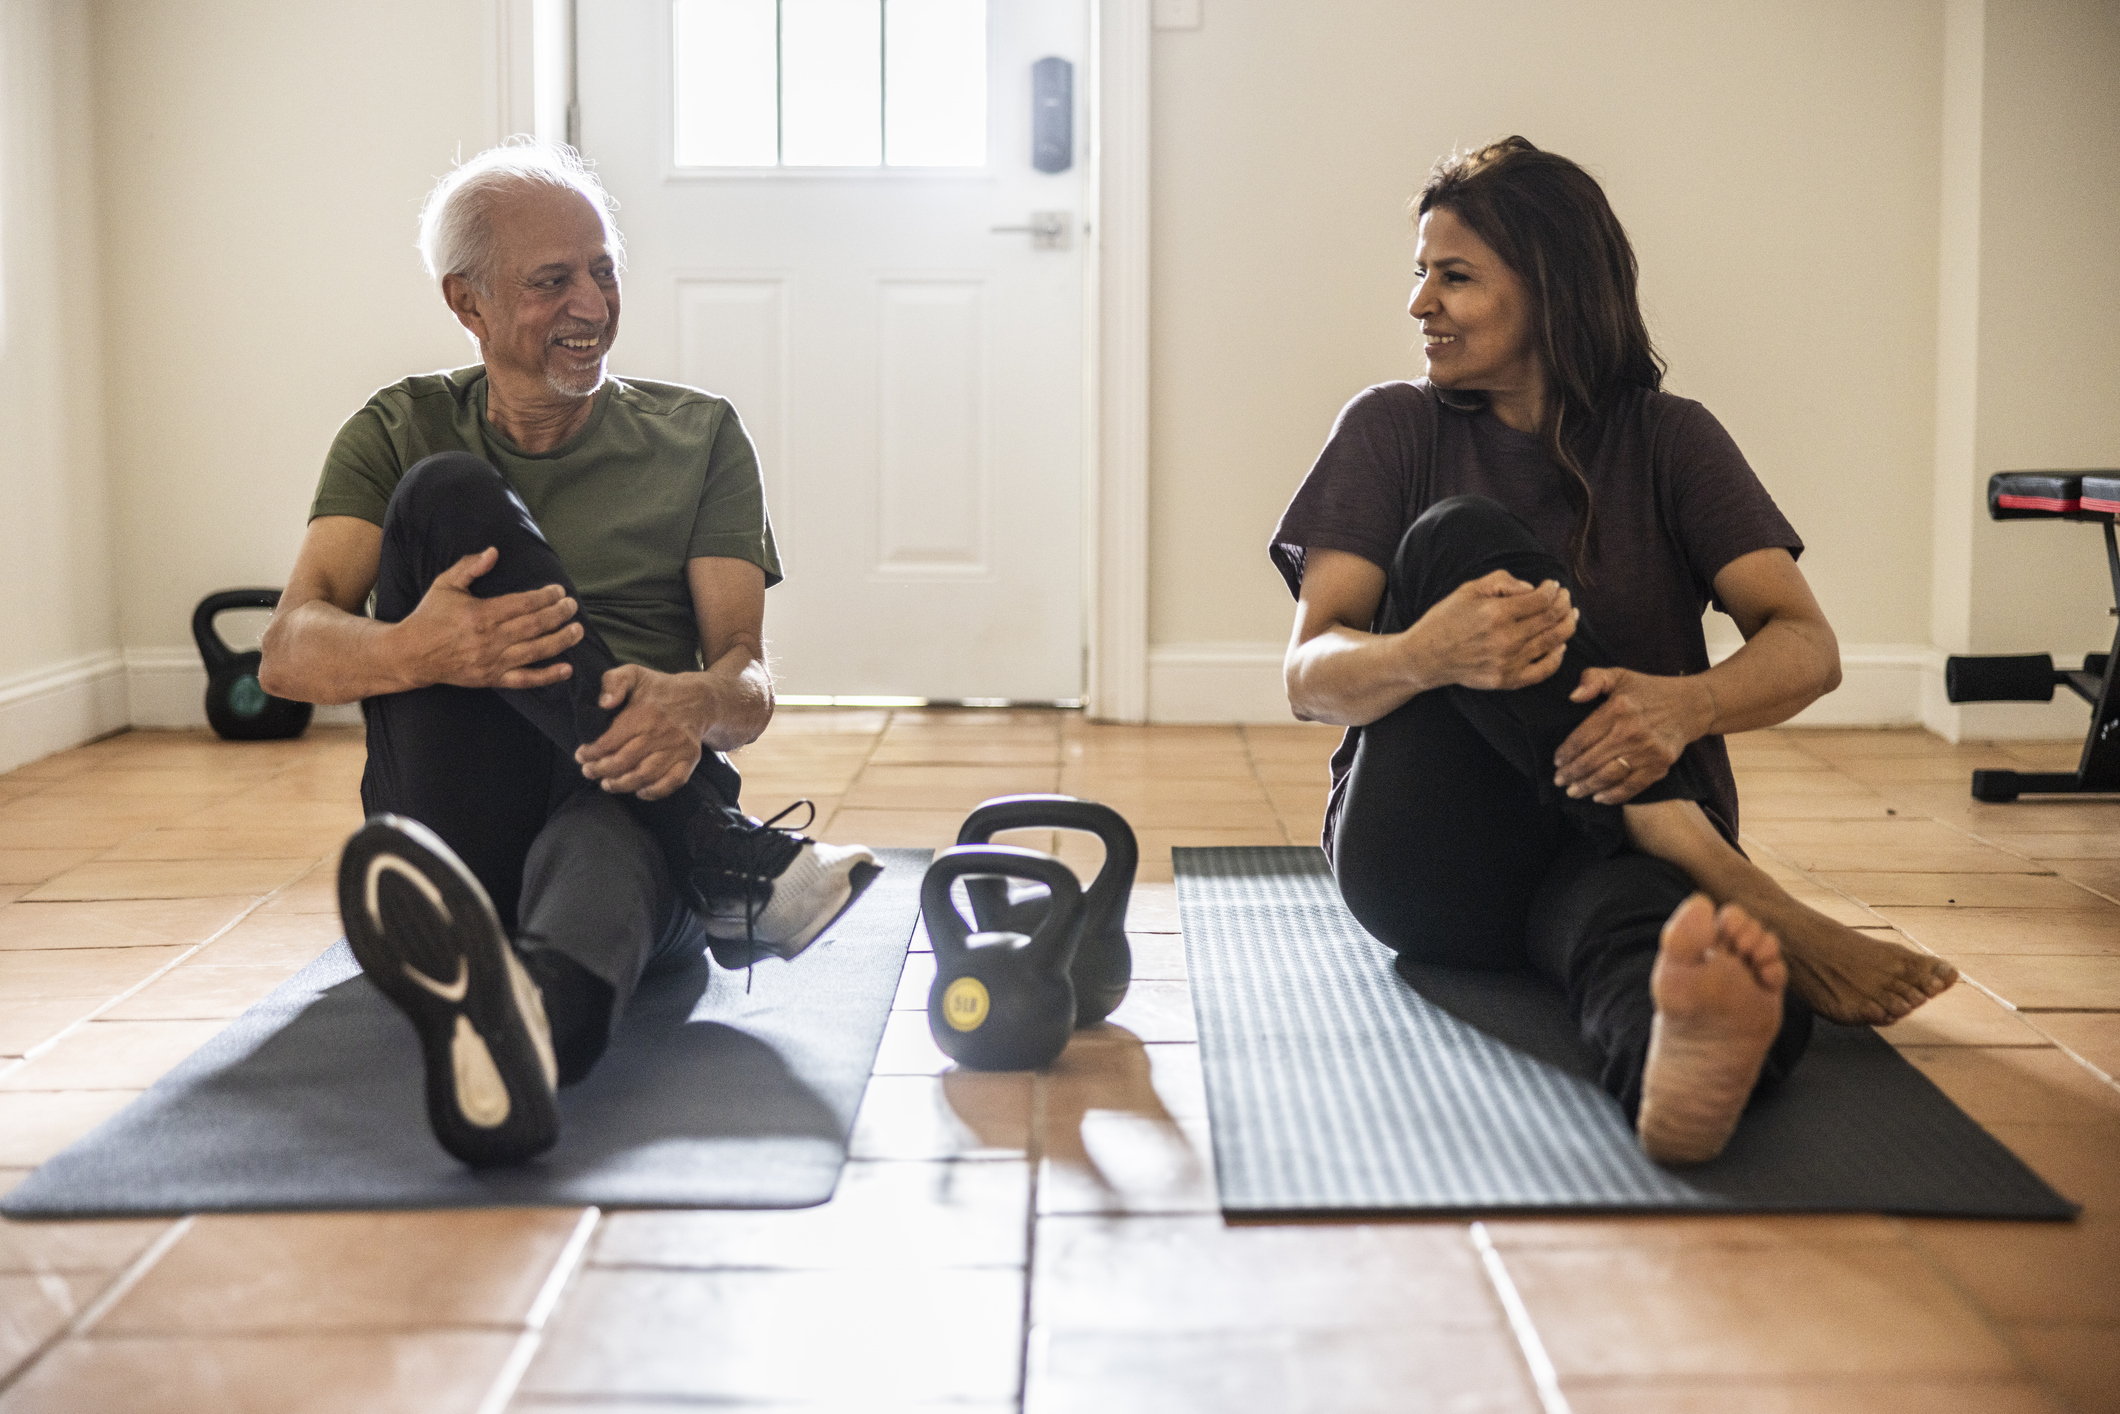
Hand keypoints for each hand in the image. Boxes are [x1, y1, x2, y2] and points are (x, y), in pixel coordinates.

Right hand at [407, 547, 582, 689]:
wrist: (411, 654)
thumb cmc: (430, 616)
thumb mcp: (445, 585)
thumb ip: (469, 567)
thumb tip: (493, 552)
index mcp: (481, 614)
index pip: (523, 604)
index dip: (545, 597)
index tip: (559, 591)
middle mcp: (490, 639)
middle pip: (534, 626)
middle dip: (558, 615)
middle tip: (573, 607)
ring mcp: (493, 661)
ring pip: (535, 651)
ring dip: (560, 640)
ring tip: (577, 630)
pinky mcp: (492, 678)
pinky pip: (525, 679)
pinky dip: (547, 676)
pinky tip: (566, 669)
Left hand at [575, 665, 708, 799]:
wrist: (698, 699)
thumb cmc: (658, 689)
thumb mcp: (633, 674)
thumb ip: (613, 682)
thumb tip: (605, 703)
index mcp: (645, 713)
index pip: (610, 740)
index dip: (592, 753)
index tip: (581, 756)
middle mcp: (662, 733)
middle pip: (625, 761)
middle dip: (601, 770)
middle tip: (588, 772)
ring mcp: (678, 748)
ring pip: (645, 775)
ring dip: (622, 784)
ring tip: (607, 784)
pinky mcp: (690, 759)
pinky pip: (673, 782)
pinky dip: (655, 792)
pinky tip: (639, 791)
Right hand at [1406, 570, 1577, 691]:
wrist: (1426, 657)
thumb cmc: (1446, 619)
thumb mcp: (1468, 589)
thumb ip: (1503, 582)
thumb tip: (1532, 589)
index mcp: (1496, 613)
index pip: (1541, 599)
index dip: (1553, 589)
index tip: (1553, 585)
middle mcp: (1506, 639)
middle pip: (1551, 619)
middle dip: (1564, 604)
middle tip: (1566, 598)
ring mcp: (1508, 662)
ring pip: (1553, 642)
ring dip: (1567, 626)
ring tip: (1570, 616)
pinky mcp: (1506, 680)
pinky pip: (1543, 670)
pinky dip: (1557, 657)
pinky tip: (1561, 645)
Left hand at [1554, 668, 1715, 803]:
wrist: (1690, 705)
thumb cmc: (1648, 690)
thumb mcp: (1619, 675)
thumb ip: (1593, 678)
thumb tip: (1573, 696)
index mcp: (1618, 708)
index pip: (1582, 737)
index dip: (1566, 752)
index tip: (1557, 761)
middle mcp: (1632, 731)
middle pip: (1591, 760)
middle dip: (1571, 774)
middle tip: (1559, 781)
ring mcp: (1647, 751)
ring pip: (1608, 776)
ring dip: (1587, 787)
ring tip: (1573, 791)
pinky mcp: (1660, 765)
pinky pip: (1632, 786)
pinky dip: (1613, 796)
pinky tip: (1598, 798)